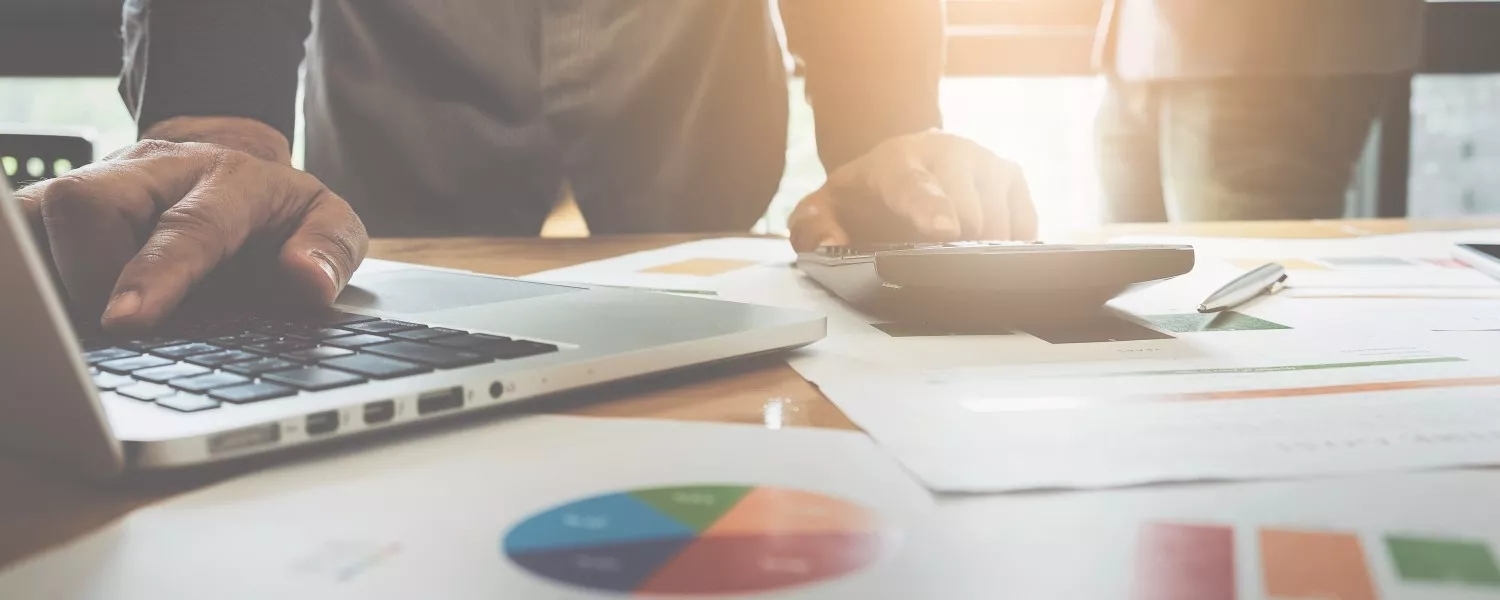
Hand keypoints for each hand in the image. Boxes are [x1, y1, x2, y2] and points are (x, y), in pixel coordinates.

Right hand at [15, 139, 367, 331]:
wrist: (226, 167)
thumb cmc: (272, 213)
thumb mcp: (324, 220)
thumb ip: (330, 248)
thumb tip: (307, 280)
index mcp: (228, 178)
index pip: (188, 225)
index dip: (155, 272)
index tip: (128, 320)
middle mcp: (152, 170)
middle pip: (86, 203)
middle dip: (85, 276)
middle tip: (115, 331)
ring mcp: (95, 183)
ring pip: (36, 218)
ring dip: (52, 284)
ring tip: (85, 328)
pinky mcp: (52, 206)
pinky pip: (16, 234)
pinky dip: (30, 283)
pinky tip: (48, 320)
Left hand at [787, 130, 1036, 250]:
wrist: (896, 166)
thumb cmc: (862, 197)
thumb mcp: (823, 210)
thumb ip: (813, 227)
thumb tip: (833, 243)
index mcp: (896, 160)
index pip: (917, 185)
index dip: (933, 208)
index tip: (945, 230)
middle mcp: (948, 151)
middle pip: (970, 213)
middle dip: (958, 248)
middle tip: (938, 262)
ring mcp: (985, 161)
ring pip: (1001, 224)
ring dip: (982, 249)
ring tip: (957, 251)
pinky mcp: (1012, 176)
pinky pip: (1025, 225)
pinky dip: (1010, 245)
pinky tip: (985, 247)